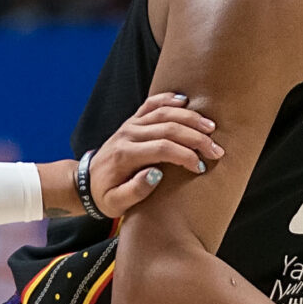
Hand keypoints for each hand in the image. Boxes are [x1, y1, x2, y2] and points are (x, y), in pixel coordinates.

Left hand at [87, 93, 221, 216]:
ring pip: (164, 113)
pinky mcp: (132, 121)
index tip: (201, 167)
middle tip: (216, 150)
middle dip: (196, 138)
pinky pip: (151, 104)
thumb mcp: (115, 203)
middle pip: (168, 127)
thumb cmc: (104, 195)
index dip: (185, 156)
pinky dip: (169, 99)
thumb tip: (156, 174)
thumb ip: (135, 191)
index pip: (162, 148)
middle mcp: (129, 134)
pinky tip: (186, 100)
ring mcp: (130, 125)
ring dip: (190, 118)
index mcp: (126, 154)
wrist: (86, 182)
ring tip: (211, 127)